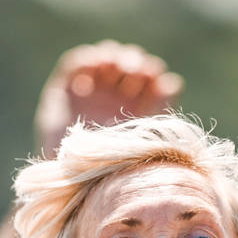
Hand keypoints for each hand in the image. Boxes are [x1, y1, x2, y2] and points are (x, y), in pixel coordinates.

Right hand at [34, 42, 183, 156]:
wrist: (71, 181)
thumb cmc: (110, 166)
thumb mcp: (142, 136)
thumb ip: (159, 108)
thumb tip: (173, 81)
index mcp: (134, 109)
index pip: (148, 78)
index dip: (151, 72)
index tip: (154, 77)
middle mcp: (113, 98)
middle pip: (128, 65)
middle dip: (134, 62)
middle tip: (136, 71)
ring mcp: (90, 93)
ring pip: (105, 59)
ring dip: (114, 56)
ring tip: (118, 66)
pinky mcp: (64, 91)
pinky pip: (76, 64)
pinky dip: (88, 59)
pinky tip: (98, 66)